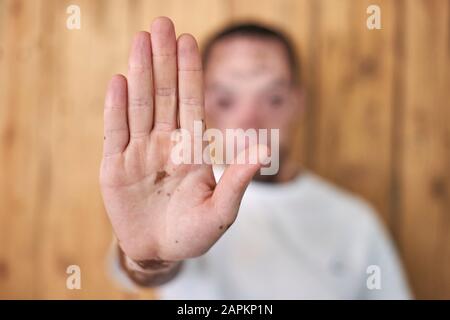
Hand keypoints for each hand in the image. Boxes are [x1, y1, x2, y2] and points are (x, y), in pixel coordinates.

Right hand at [100, 17, 265, 261]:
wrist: (159, 252)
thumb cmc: (193, 233)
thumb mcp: (222, 211)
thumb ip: (238, 180)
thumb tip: (264, 148)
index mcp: (191, 150)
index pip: (191, 103)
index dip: (190, 73)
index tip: (190, 41)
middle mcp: (165, 143)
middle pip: (165, 95)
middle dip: (164, 60)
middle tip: (163, 23)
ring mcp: (139, 152)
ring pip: (140, 106)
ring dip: (140, 73)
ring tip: (141, 39)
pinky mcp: (114, 167)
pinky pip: (115, 133)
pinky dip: (116, 108)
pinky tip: (119, 80)